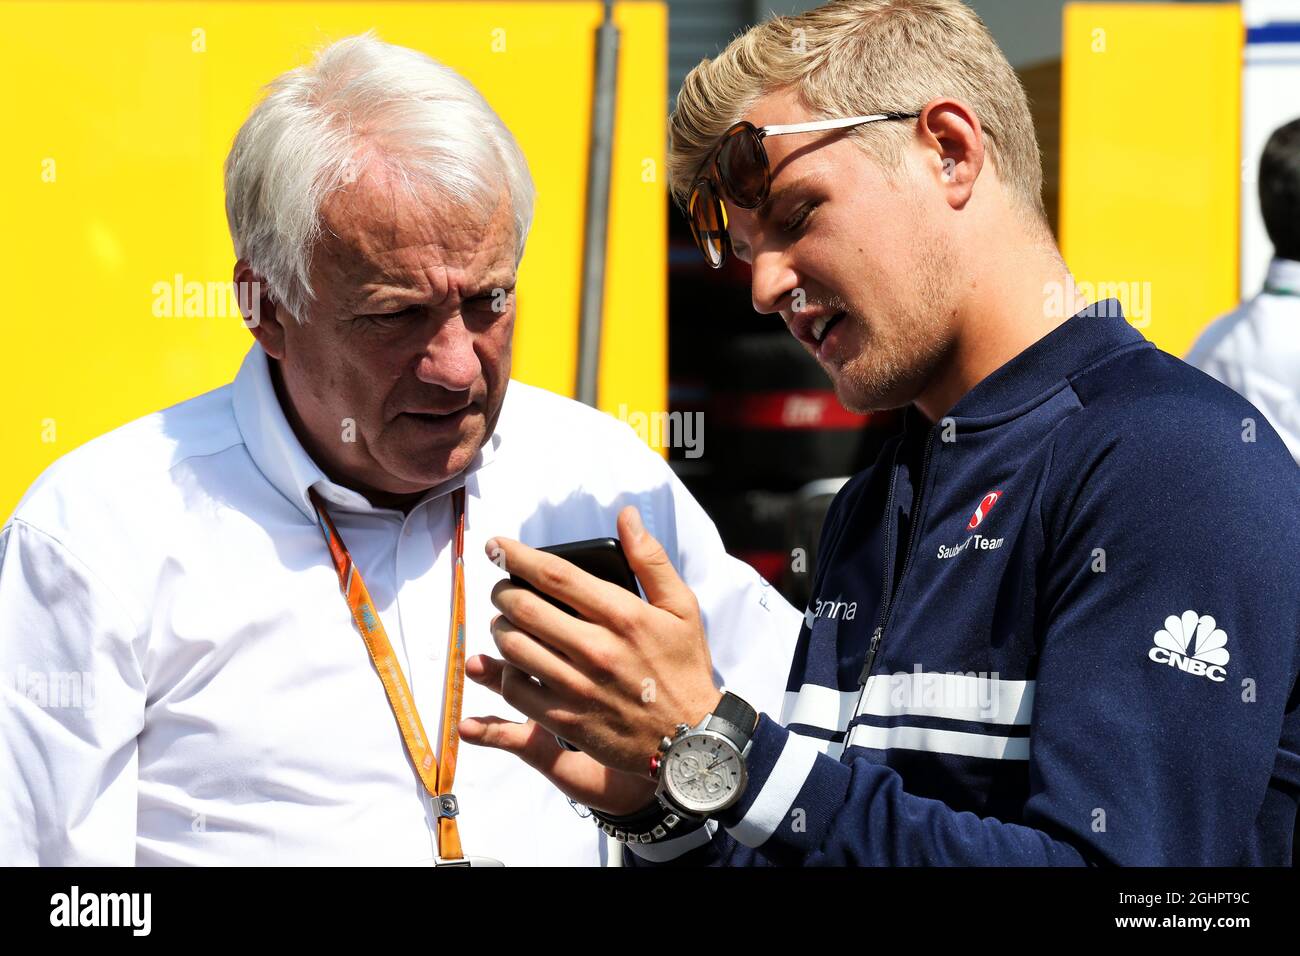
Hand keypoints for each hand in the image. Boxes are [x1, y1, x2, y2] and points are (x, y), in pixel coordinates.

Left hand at [460, 505, 722, 785]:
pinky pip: (516, 689)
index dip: (517, 556)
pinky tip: (513, 662)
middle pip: (524, 608)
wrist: (691, 740)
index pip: (555, 575)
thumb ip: (651, 560)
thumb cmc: (685, 669)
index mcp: (623, 615)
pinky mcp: (566, 720)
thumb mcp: (682, 608)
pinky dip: (504, 671)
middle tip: (502, 588)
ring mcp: (578, 687)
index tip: (495, 545)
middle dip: (502, 591)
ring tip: (506, 623)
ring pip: (514, 646)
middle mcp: (597, 649)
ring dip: (500, 628)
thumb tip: (626, 516)